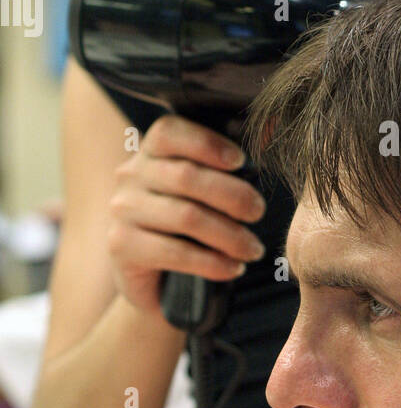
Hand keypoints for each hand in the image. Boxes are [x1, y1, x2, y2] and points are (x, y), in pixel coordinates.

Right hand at [107, 115, 267, 315]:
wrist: (156, 281)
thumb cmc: (189, 227)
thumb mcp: (205, 192)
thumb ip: (230, 163)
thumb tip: (271, 126)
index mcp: (150, 152)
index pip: (169, 132)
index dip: (206, 143)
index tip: (241, 162)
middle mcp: (130, 176)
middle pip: (186, 176)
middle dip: (232, 195)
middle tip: (257, 213)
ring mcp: (122, 211)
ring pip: (186, 216)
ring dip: (230, 235)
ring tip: (253, 249)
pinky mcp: (121, 246)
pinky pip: (176, 252)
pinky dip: (212, 262)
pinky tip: (233, 268)